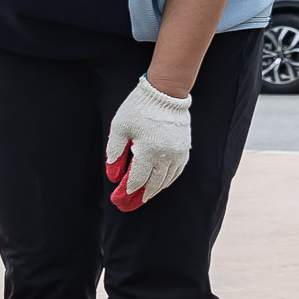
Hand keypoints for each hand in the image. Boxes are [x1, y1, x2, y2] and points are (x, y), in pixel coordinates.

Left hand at [104, 76, 191, 210]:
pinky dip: (168, 180)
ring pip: (167, 179)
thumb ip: (115, 152)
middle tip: (129, 204)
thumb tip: (113, 174)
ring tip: (144, 196)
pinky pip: (177, 171)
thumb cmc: (138, 108)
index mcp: (148, 151)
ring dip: (155, 190)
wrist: (165, 93)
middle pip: (154, 183)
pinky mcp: (184, 148)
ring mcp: (178, 153)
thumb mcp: (120, 128)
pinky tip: (160, 183)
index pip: (137, 179)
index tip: (119, 200)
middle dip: (141, 195)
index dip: (127, 191)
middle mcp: (166, 156)